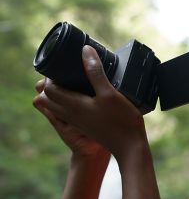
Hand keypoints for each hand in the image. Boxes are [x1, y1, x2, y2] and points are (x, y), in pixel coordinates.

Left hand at [33, 45, 146, 159]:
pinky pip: (67, 112)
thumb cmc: (121, 121)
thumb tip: (85, 51)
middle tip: (67, 72)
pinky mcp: (86, 125)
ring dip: (59, 93)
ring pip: (57, 107)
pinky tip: (84, 95)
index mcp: (73, 106)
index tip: (64, 65)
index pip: (48, 89)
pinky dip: (67, 102)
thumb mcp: (109, 93)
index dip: (52, 76)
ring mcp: (78, 122)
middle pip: (48, 99)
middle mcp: (71, 114)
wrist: (130, 147)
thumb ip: (95, 71)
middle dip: (52, 84)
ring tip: (75, 81)